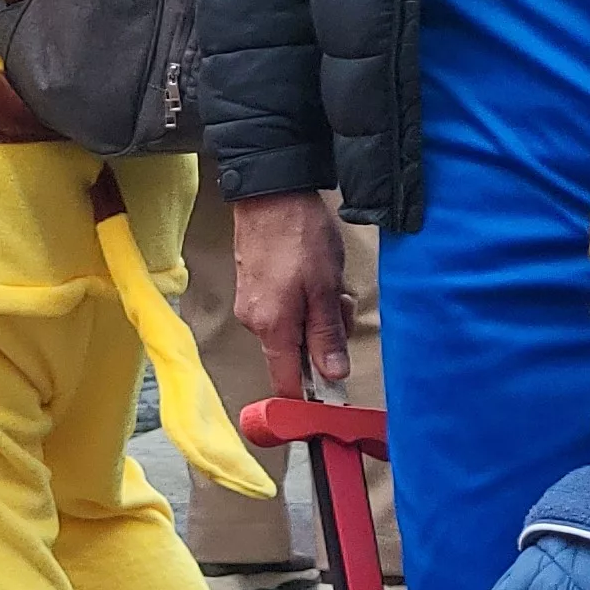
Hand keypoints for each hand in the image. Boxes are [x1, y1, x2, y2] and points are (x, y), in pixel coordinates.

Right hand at [232, 190, 349, 398]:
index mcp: (273, 327)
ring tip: (326, 281)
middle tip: (340, 305)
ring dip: (314, 315)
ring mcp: (249, 305)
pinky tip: (309, 274)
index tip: (334, 390)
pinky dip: (300, 301)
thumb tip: (332, 375)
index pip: (286, 382)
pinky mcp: (251, 289)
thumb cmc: (298, 236)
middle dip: (322, 338)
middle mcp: (254, 322)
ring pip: (290, 329)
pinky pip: (281, 311)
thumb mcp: (325, 288)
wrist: (269, 194)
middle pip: (293, 353)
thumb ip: (327, 335)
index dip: (310, 394)